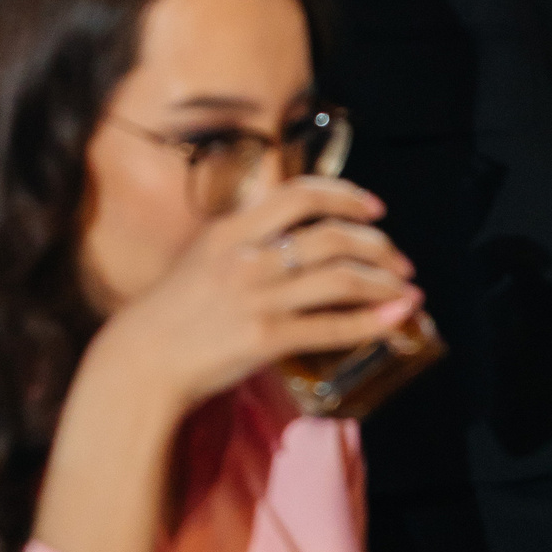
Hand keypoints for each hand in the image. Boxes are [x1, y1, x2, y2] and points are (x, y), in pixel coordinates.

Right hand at [84, 174, 418, 418]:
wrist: (145, 357)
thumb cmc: (175, 307)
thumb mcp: (205, 253)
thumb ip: (246, 238)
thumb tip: (294, 232)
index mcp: (232, 228)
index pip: (300, 194)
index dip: (345, 196)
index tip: (374, 209)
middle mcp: (248, 256)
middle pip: (330, 236)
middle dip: (376, 246)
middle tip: (399, 258)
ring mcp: (258, 297)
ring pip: (339, 279)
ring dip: (382, 282)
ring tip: (406, 289)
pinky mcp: (266, 338)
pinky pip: (330, 326)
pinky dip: (370, 322)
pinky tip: (393, 321)